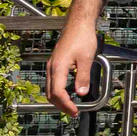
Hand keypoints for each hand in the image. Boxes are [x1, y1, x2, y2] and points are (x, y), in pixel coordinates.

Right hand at [45, 0, 102, 118]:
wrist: (78, 23)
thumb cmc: (82, 37)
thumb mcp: (86, 59)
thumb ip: (83, 77)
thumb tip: (81, 94)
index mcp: (58, 67)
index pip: (58, 93)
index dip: (66, 105)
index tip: (75, 111)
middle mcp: (51, 67)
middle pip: (50, 93)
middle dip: (61, 105)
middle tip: (73, 112)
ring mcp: (51, 65)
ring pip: (50, 88)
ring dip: (58, 99)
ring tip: (70, 106)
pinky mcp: (54, 63)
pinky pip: (52, 81)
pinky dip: (58, 91)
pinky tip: (68, 92)